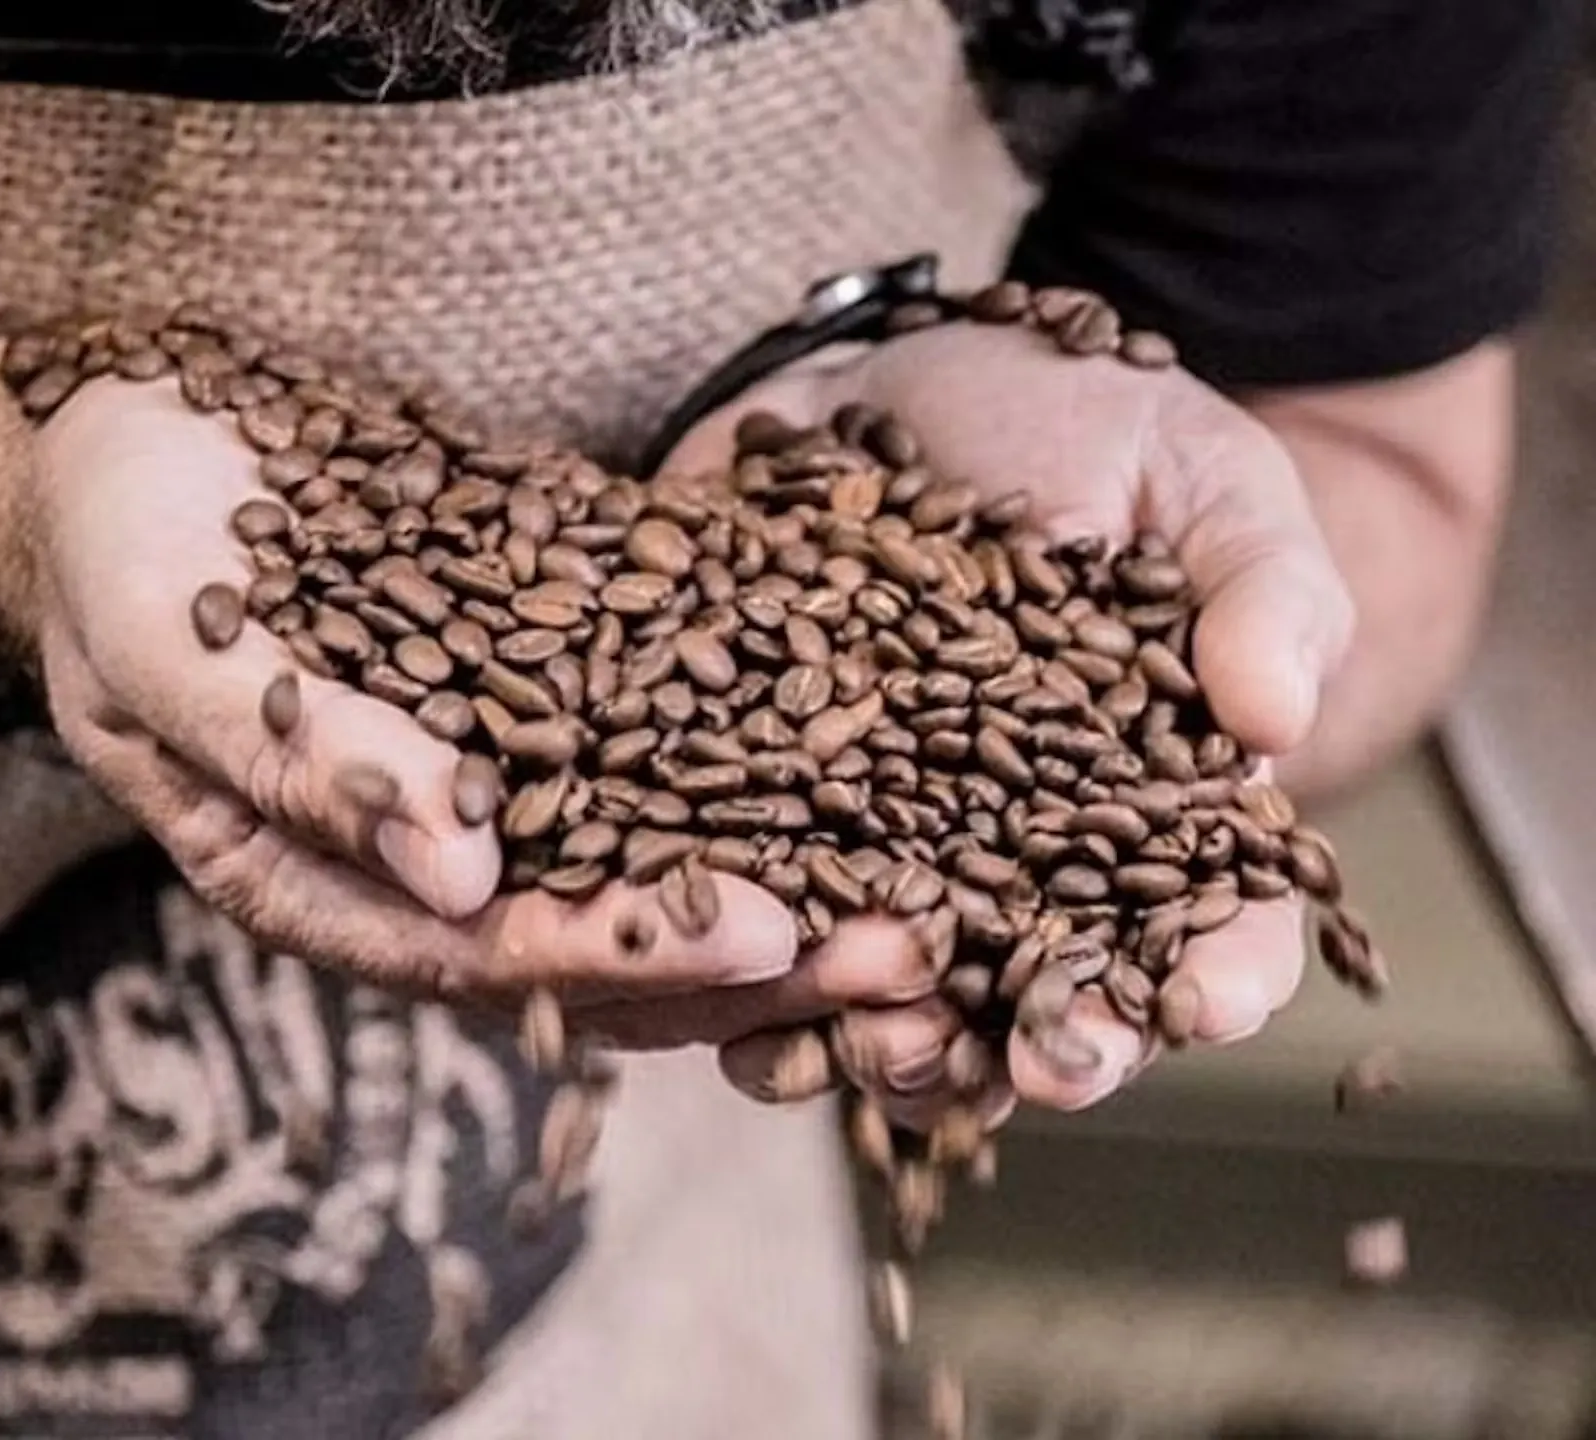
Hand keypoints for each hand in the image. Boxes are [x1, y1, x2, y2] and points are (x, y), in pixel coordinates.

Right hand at [16, 378, 918, 1050]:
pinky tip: (880, 736)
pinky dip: (764, 752)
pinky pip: (662, 735)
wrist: (126, 445)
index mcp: (327, 881)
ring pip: (659, 851)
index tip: (766, 939)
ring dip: (797, 869)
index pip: (492, 951)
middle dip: (762, 949)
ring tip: (940, 874)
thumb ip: (296, 756)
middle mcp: (426, 854)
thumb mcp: (171, 643)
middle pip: (609, 931)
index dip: (629, 948)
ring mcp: (491, 773)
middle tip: (911, 949)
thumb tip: (454, 870)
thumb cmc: (116, 541)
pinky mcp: (536, 686)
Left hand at [667, 318, 1354, 1117]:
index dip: (1217, 978)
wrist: (900, 378)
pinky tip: (718, 1002)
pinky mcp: (761, 816)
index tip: (1201, 1003)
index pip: (1210, 928)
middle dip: (1033, 1049)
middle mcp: (1016, 863)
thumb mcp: (1204, 483)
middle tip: (1027, 1069)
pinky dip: (731, 975)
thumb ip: (1263, 590)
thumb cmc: (1085, 433)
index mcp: (1149, 812)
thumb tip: (1273, 714)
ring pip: (885, 999)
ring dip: (877, 1041)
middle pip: (1037, 1003)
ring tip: (866, 1039)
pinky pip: (745, 924)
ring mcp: (884, 851)